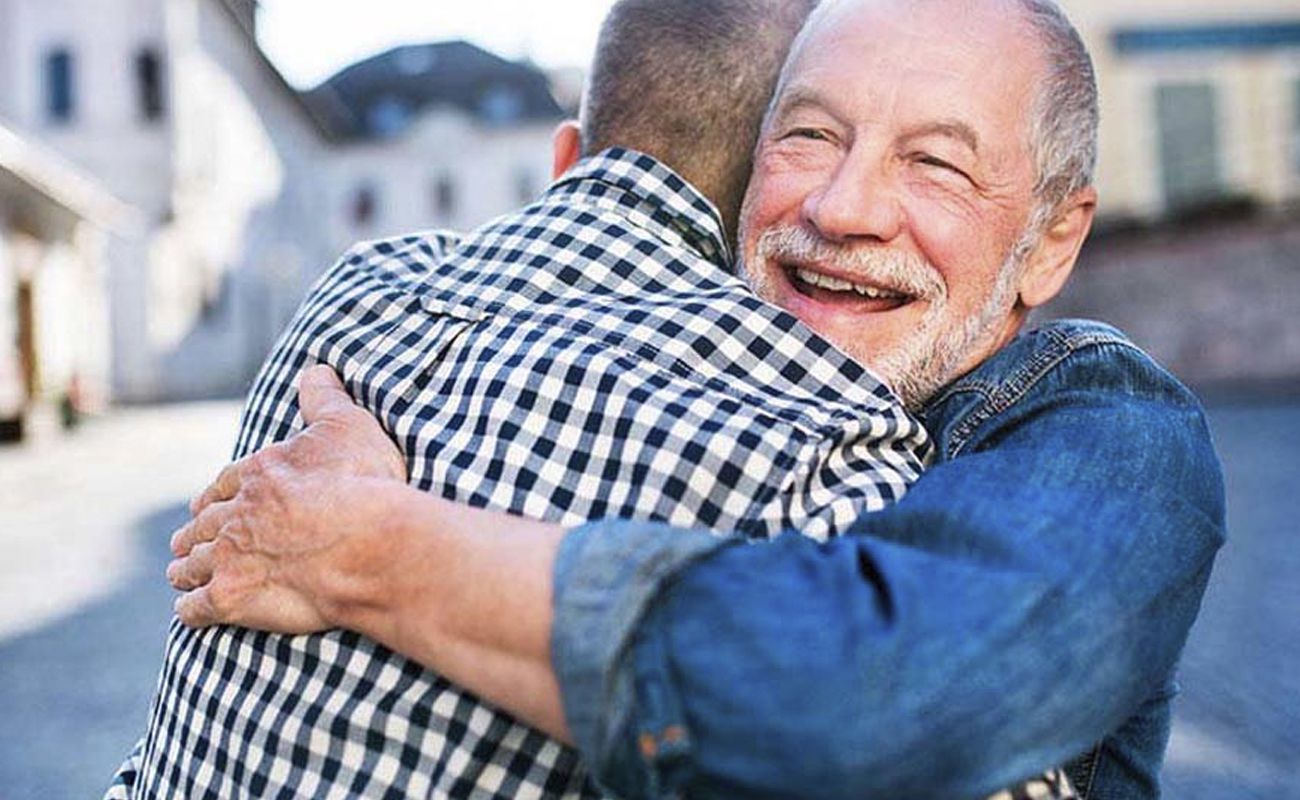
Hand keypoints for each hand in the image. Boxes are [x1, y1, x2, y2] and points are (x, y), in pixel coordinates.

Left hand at [167, 365, 406, 631]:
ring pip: (193, 564)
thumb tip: (315, 369)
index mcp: (259, 474)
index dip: (215, 495)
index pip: (225, 484)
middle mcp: (236, 514)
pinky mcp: (232, 598)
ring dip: (184, 569)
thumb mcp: (348, 425)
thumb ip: (326, 398)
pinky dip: (190, 609)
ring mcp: (230, 558)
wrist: (369, 544)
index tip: (205, 503)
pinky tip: (190, 611)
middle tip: (184, 543)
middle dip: (194, 533)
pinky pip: (196, 607)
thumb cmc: (364, 484)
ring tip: (180, 574)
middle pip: (203, 526)